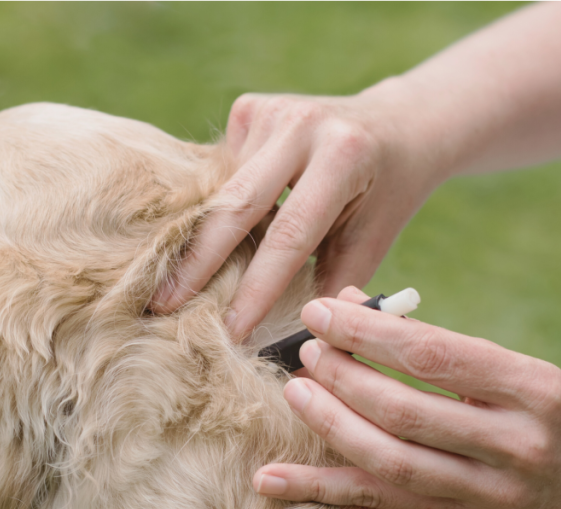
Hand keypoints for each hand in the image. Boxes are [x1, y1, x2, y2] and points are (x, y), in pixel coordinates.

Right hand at [150, 89, 447, 339]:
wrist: (398, 125)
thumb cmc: (385, 195)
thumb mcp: (372, 242)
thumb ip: (331, 287)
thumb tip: (287, 347)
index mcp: (343, 157)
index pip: (289, 234)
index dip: (257, 288)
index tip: (231, 331)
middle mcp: (302, 125)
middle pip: (236, 204)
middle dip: (198, 263)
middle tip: (162, 307)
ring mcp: (271, 110)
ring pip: (222, 190)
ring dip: (203, 238)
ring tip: (174, 284)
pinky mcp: (250, 108)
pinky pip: (221, 173)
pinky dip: (217, 208)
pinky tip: (213, 233)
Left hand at [252, 287, 560, 508]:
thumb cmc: (557, 418)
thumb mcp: (522, 373)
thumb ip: (446, 350)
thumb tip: (359, 309)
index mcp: (533, 388)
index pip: (436, 355)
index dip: (369, 333)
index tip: (322, 310)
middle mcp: (514, 443)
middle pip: (406, 410)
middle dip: (344, 377)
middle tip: (307, 349)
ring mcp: (488, 491)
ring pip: (391, 460)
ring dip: (331, 426)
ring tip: (296, 392)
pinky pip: (382, 503)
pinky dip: (321, 490)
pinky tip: (271, 478)